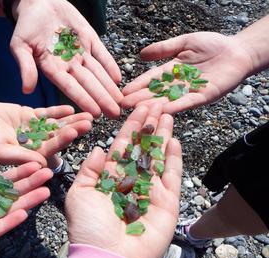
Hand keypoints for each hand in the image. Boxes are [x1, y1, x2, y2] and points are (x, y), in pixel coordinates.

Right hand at [0, 103, 92, 165]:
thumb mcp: (0, 150)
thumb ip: (20, 156)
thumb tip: (41, 163)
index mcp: (30, 156)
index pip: (50, 149)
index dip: (62, 141)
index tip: (74, 132)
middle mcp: (36, 144)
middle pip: (58, 137)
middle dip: (73, 129)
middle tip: (88, 123)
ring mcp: (35, 130)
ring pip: (56, 125)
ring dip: (70, 121)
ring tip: (87, 115)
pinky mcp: (31, 118)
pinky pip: (46, 114)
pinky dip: (57, 111)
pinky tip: (70, 108)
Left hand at [0, 162, 51, 257]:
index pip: (0, 181)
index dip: (18, 172)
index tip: (35, 163)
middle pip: (9, 195)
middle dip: (28, 184)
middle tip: (48, 174)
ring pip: (6, 212)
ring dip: (26, 202)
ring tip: (44, 191)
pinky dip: (8, 222)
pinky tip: (23, 212)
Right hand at [9, 0, 122, 117]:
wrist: (38, 2)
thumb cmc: (26, 25)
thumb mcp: (20, 45)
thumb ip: (26, 67)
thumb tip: (26, 90)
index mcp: (52, 69)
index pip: (70, 87)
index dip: (83, 99)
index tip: (95, 113)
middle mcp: (68, 64)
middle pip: (88, 84)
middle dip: (102, 99)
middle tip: (115, 114)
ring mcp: (80, 52)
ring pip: (97, 72)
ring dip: (109, 87)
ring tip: (120, 101)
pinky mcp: (89, 38)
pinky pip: (102, 53)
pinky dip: (110, 65)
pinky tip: (118, 78)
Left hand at [65, 104, 181, 257]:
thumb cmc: (88, 228)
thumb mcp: (79, 194)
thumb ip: (89, 170)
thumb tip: (98, 149)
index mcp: (109, 178)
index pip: (122, 146)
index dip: (129, 127)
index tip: (136, 107)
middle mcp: (130, 181)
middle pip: (142, 147)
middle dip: (148, 125)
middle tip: (156, 102)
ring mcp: (150, 190)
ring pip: (158, 156)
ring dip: (162, 135)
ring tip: (167, 113)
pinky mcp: (167, 202)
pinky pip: (171, 176)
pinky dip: (174, 158)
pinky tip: (173, 139)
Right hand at [122, 32, 253, 113]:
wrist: (238, 51)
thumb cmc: (213, 45)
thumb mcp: (184, 43)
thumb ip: (164, 49)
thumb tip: (141, 54)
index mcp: (171, 71)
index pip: (150, 79)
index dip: (137, 85)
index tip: (123, 92)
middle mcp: (178, 84)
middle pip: (155, 93)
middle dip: (139, 99)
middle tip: (122, 106)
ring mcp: (190, 92)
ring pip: (168, 100)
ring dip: (153, 106)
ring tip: (137, 110)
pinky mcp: (204, 97)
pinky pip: (188, 102)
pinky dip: (176, 106)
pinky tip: (163, 110)